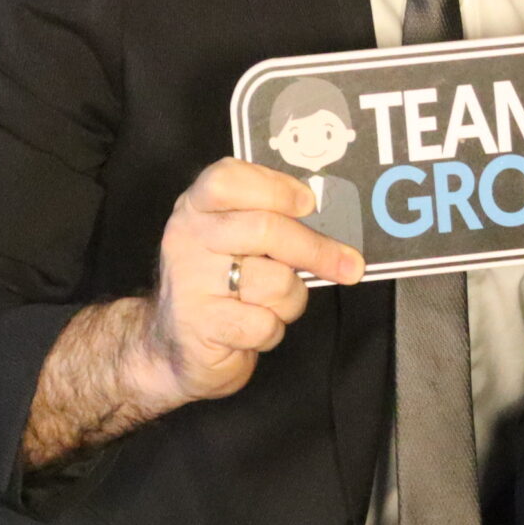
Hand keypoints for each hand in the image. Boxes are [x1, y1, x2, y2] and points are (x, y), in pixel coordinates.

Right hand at [137, 157, 365, 408]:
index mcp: (198, 207)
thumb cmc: (221, 285)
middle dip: (316, 250)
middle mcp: (188, 236)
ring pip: (275, 281)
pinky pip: (264, 323)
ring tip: (269, 304)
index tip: (309, 204)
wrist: (174, 345)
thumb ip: (271, 219)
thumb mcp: (236, 240)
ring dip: (289, 300)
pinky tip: (251, 329)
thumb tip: (334, 216)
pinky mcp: (200, 324)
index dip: (276, 188)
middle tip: (349, 265)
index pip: (228, 179)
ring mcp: (190, 280)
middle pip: (266, 229)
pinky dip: (271, 330)